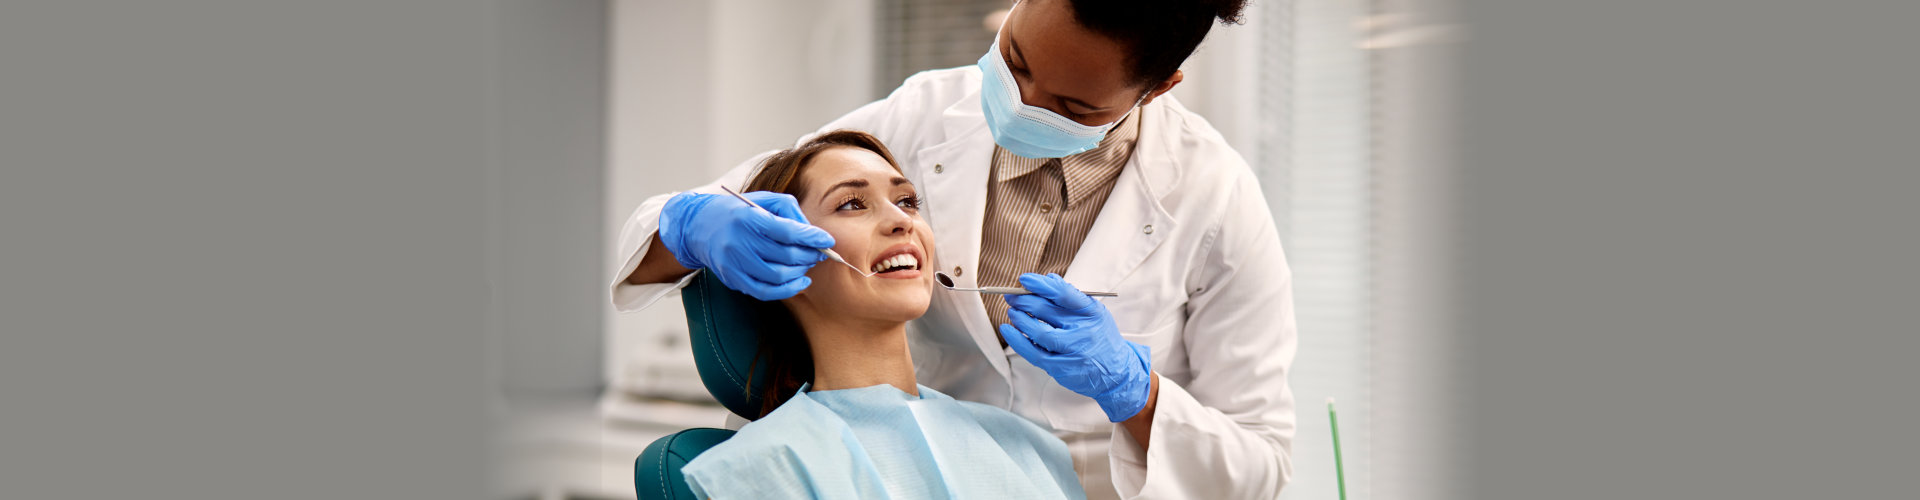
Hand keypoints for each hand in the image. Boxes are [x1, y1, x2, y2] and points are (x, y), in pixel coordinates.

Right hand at [657, 191, 834, 299]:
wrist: (700, 226)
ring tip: (808, 264)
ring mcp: (734, 264)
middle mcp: (739, 242)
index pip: (787, 231)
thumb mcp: (763, 200)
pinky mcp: (732, 279)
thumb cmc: (738, 211)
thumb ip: (790, 211)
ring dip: (800, 272)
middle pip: (785, 256)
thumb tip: (813, 233)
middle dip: (809, 255)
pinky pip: (765, 292)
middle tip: (819, 252)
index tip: (827, 240)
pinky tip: (800, 282)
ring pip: (778, 277)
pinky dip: (787, 290)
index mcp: (748, 218)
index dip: (811, 237)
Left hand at [999, 273, 1152, 421]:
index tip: (1024, 279)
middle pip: (1047, 311)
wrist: (1116, 373)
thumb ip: (1071, 297)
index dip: (1041, 285)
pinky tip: (1008, 330)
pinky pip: (1034, 353)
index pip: (1064, 294)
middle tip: (1011, 296)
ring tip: (1012, 311)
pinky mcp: (1061, 367)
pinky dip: (1017, 341)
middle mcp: (1083, 331)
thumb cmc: (1099, 337)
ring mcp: (1072, 351)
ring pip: (1038, 332)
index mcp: (1091, 312)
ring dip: (1020, 319)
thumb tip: (1048, 279)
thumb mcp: (1094, 313)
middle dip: (1024, 301)